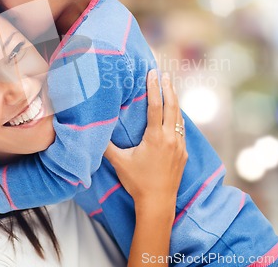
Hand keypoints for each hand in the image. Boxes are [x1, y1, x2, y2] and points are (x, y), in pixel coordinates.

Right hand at [104, 70, 186, 208]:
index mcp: (156, 137)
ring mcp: (180, 146)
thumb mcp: (119, 162)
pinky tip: (175, 115)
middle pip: (172, 106)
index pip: (155, 106)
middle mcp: (171, 138)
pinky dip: (178, 117)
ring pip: (180, 117)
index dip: (154, 88)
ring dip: (175, 101)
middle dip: (168, 88)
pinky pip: (182, 130)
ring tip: (171, 88)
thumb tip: (94, 131)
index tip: (153, 74)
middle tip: (165, 74)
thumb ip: (106, 145)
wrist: (158, 203)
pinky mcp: (183, 154)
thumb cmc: (137, 182)